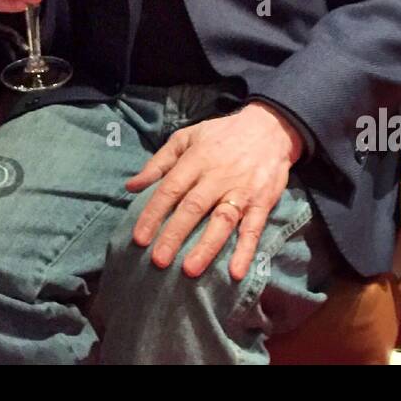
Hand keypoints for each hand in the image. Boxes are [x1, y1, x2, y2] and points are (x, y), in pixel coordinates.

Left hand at [126, 103, 303, 281]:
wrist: (270, 128)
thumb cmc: (222, 135)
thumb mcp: (187, 137)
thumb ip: (159, 162)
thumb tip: (131, 186)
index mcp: (196, 159)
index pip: (171, 189)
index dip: (154, 213)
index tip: (139, 238)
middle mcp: (218, 176)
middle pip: (193, 208)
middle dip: (175, 235)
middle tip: (158, 260)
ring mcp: (241, 191)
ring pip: (222, 221)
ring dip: (207, 247)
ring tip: (190, 270)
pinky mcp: (262, 202)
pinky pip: (254, 228)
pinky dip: (245, 250)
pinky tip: (236, 272)